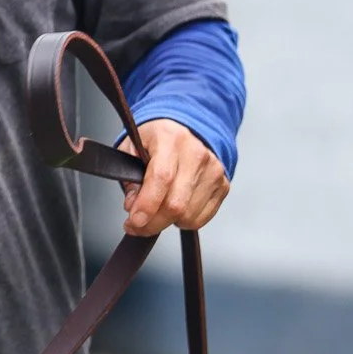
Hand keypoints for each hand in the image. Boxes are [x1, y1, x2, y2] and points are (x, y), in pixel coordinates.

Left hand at [119, 119, 228, 234]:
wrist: (187, 127)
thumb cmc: (156, 138)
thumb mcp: (131, 147)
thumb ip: (129, 176)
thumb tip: (134, 206)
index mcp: (170, 139)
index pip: (161, 178)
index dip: (147, 205)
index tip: (133, 221)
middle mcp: (196, 154)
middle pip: (177, 203)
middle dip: (152, 223)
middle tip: (136, 226)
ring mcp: (213, 171)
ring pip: (189, 215)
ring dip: (167, 222)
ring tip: (155, 211)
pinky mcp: (223, 186)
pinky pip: (202, 217)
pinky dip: (184, 221)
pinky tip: (173, 209)